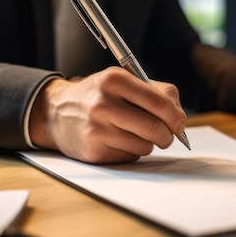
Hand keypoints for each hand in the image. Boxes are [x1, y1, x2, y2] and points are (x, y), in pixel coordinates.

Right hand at [28, 67, 186, 163]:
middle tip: (166, 135)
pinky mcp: (94, 151)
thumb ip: (155, 92)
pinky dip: (131, 152)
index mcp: (114, 79)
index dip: (176, 116)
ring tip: (134, 134)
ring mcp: (97, 129)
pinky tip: (117, 141)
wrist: (56, 112)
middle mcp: (103, 104)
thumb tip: (179, 118)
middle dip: (167, 135)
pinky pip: (130, 157)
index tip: (179, 124)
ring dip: (148, 144)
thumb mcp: (121, 81)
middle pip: (154, 128)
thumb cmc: (98, 95)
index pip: (158, 102)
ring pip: (145, 146)